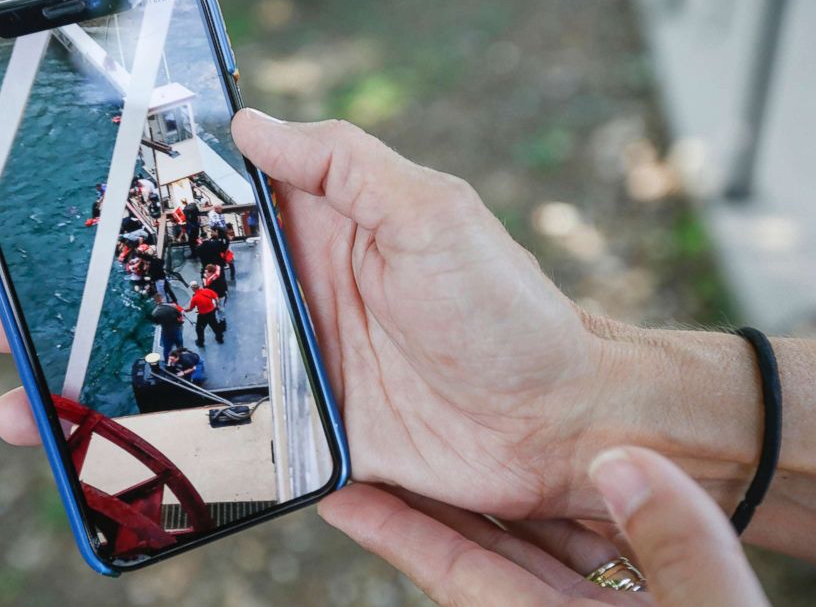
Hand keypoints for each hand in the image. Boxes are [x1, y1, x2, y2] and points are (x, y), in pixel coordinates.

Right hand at [0, 110, 622, 519]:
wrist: (555, 420)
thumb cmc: (506, 309)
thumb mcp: (431, 212)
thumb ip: (343, 163)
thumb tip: (252, 118)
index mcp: (316, 230)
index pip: (207, 206)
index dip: (134, 209)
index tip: (61, 219)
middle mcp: (294, 297)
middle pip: (172, 293)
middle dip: (91, 303)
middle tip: (10, 315)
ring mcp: (295, 368)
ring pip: (179, 369)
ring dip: (104, 381)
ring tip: (29, 400)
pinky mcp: (308, 432)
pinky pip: (223, 436)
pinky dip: (165, 444)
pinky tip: (106, 453)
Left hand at [319, 447, 769, 605]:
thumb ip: (675, 547)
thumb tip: (623, 466)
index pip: (456, 574)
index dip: (395, 530)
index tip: (343, 491)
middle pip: (474, 557)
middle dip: (432, 503)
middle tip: (387, 445)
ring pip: (523, 552)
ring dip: (494, 505)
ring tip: (455, 446)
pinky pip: (573, 558)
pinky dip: (558, 522)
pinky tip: (551, 483)